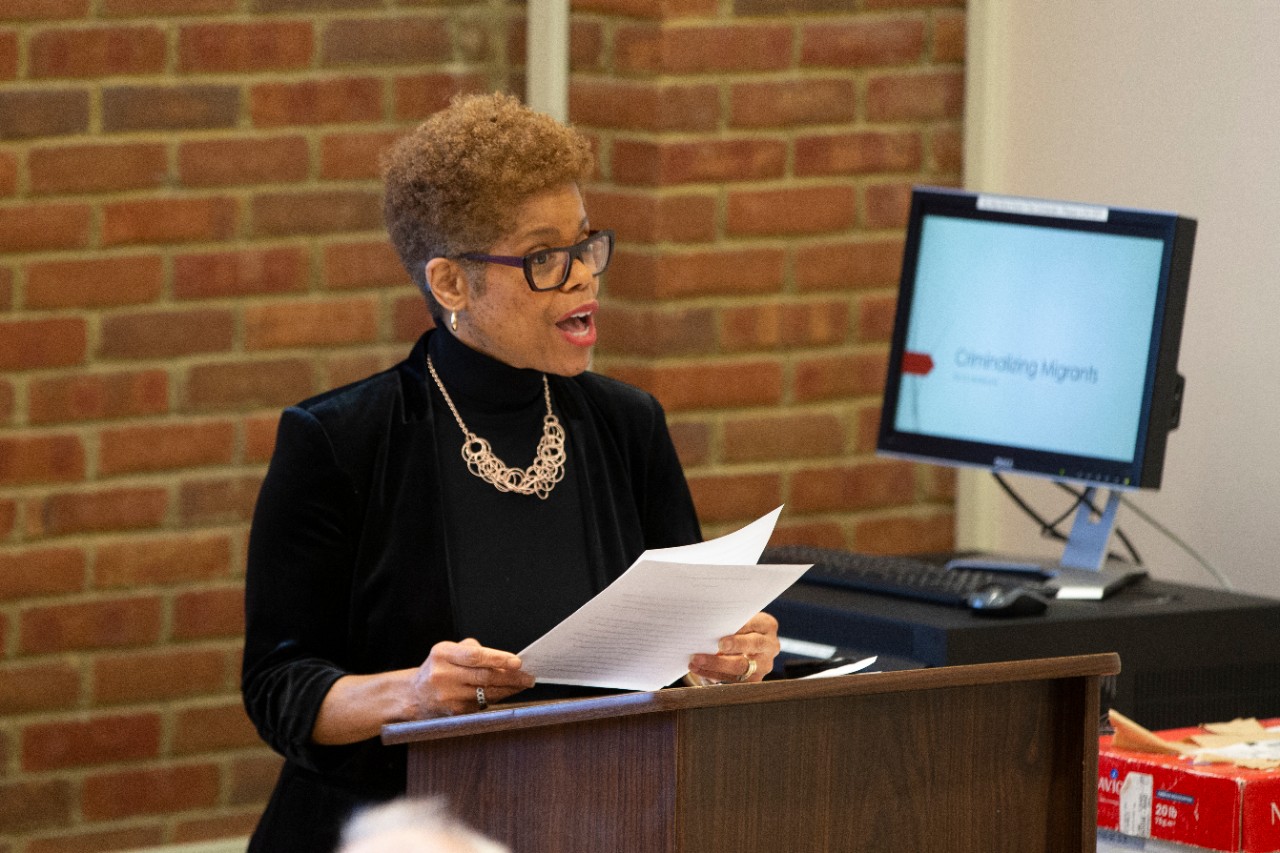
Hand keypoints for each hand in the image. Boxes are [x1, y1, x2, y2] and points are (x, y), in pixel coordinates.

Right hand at [411, 638, 535, 716]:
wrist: (415, 695)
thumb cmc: (438, 668)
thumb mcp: (448, 650)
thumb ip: (473, 650)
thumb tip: (503, 659)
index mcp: (443, 655)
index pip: (475, 656)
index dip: (498, 659)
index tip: (517, 662)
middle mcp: (443, 676)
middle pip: (484, 677)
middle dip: (511, 677)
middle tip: (528, 677)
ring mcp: (448, 697)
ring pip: (487, 693)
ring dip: (509, 689)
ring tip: (522, 684)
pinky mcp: (455, 712)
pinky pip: (482, 704)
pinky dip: (498, 698)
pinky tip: (507, 693)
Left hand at [687, 611, 779, 684]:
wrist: (746, 643)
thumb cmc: (738, 627)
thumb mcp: (739, 619)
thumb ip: (730, 621)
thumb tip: (708, 625)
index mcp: (767, 626)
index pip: (754, 625)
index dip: (740, 631)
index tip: (722, 640)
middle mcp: (770, 646)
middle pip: (752, 646)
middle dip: (732, 648)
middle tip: (714, 648)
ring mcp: (764, 665)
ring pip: (741, 667)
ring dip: (716, 665)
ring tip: (696, 660)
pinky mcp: (754, 679)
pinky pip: (733, 679)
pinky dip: (713, 674)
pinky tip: (698, 669)